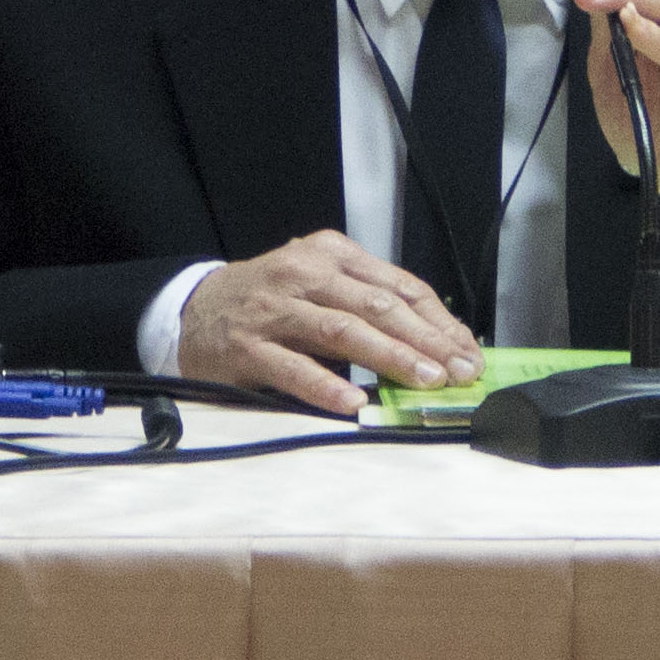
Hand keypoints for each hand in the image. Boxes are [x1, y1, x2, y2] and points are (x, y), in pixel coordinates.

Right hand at [175, 230, 484, 411]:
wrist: (191, 309)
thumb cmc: (269, 301)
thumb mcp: (318, 284)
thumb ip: (366, 303)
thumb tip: (433, 344)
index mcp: (331, 255)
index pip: (399, 286)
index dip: (439, 321)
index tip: (468, 352)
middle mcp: (306, 275)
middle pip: (377, 305)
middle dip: (425, 340)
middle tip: (458, 370)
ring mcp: (275, 310)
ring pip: (342, 331)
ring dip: (389, 357)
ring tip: (423, 380)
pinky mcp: (248, 346)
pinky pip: (292, 368)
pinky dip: (325, 386)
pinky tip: (353, 404)